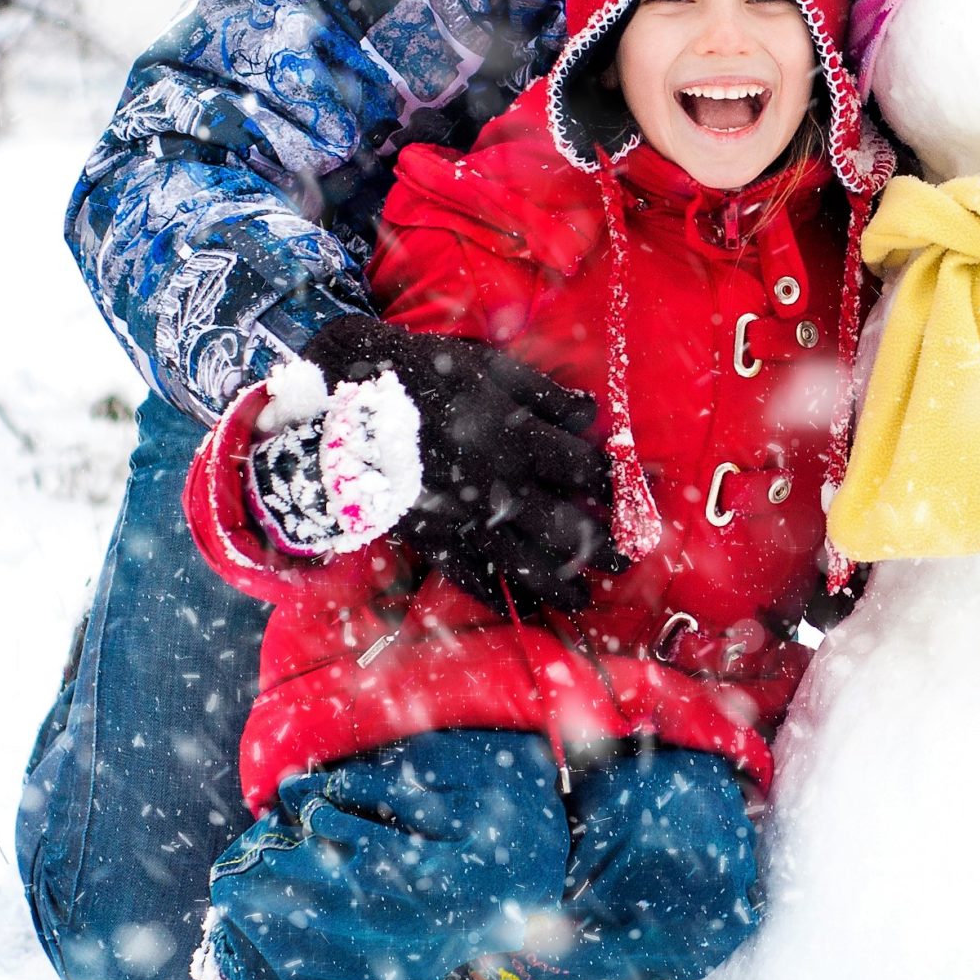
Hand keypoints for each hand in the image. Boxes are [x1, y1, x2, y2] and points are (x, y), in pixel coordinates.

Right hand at [303, 316, 613, 614]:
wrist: (343, 406)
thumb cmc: (423, 375)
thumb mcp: (489, 367)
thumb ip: (544, 395)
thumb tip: (590, 414)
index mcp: (518, 439)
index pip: (583, 470)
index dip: (614, 484)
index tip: (635, 497)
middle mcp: (500, 486)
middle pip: (566, 527)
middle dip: (601, 547)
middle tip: (625, 562)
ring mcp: (466, 520)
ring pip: (525, 563)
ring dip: (560, 586)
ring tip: (584, 602)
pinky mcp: (432, 540)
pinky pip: (472, 578)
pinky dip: (499, 598)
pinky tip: (522, 611)